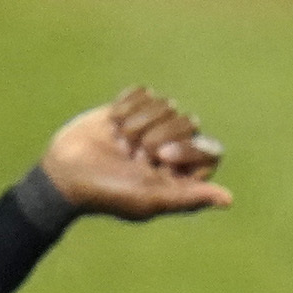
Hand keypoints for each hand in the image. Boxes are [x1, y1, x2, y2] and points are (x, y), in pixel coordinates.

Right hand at [39, 87, 232, 220]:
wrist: (64, 174)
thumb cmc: (107, 193)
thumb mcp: (150, 199)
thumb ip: (190, 198)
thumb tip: (228, 200)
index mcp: (182, 173)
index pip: (209, 149)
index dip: (187, 148)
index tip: (160, 157)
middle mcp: (171, 148)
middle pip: (190, 121)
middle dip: (159, 134)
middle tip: (134, 153)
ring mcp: (151, 125)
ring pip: (166, 103)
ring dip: (139, 122)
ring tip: (120, 142)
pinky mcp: (130, 107)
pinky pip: (143, 92)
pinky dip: (126, 107)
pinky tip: (111, 125)